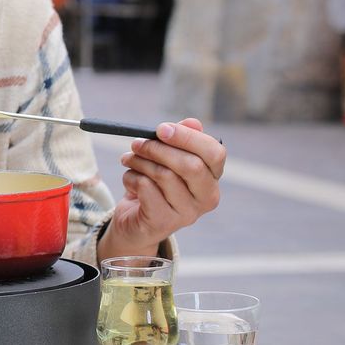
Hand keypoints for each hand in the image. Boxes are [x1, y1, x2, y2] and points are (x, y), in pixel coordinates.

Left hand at [101, 118, 225, 257]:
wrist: (134, 221)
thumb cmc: (153, 185)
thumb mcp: (166, 159)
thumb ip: (179, 139)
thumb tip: (194, 123)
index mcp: (212, 178)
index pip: (215, 153)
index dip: (188, 137)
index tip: (161, 129)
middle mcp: (206, 198)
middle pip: (190, 165)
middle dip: (157, 148)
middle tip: (136, 143)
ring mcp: (188, 213)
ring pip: (163, 174)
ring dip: (139, 162)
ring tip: (129, 160)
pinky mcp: (164, 222)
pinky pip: (146, 188)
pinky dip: (131, 178)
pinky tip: (130, 180)